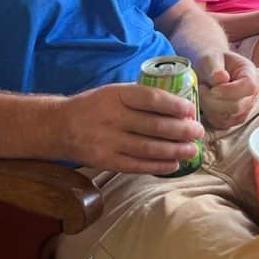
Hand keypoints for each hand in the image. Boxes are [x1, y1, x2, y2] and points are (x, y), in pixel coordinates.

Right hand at [60, 82, 203, 174]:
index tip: (191, 110)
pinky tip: (174, 164)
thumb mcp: (112, 92)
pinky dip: (158, 166)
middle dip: (181, 130)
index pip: (150, 98)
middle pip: (154, 126)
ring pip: (149, 148)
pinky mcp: (106, 161)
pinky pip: (137, 166)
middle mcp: (111, 117)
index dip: (173, 105)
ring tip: (192, 150)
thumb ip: (139, 98)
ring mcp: (108, 141)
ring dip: (175, 150)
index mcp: (115, 95)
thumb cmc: (94, 107)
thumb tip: (177, 106)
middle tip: (199, 132)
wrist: (59, 127)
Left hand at [198, 51, 258, 129]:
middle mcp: (251, 95)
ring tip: (203, 92)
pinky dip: (208, 114)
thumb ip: (214, 67)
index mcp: (250, 74)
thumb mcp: (210, 58)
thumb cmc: (210, 62)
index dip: (230, 90)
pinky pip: (220, 123)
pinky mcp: (232, 120)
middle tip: (201, 88)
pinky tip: (205, 101)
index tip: (213, 88)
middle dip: (214, 100)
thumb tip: (221, 79)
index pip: (249, 87)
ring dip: (209, 106)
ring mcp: (243, 110)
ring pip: (227, 117)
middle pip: (237, 106)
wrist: (207, 70)